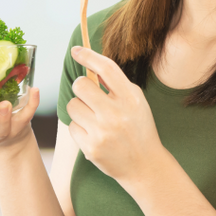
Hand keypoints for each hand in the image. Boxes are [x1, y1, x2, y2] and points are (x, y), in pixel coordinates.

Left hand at [66, 47, 165, 185]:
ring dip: (79, 109)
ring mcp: (102, 132)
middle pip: (81, 85)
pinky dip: (79, 128)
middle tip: (89, 96)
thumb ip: (116, 84)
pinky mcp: (91, 147)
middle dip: (81, 87)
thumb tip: (91, 65)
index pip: (106, 68)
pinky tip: (94, 134)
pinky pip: (71, 126)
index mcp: (131, 98)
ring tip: (93, 118)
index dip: (88, 56)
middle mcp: (116, 114)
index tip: (76, 51)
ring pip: (72, 105)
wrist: (144, 165)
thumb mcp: (135, 102)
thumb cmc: (138, 128)